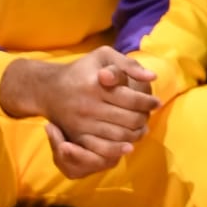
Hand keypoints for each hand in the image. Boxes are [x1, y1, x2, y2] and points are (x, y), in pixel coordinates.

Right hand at [0, 46, 157, 170]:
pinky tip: (129, 145)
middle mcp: (89, 105)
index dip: (148, 102)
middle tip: (149, 115)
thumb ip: (128, 64)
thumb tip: (152, 77)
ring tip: (142, 128)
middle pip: (129, 119)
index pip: (132, 99)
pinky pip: (103, 149)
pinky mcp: (78, 136)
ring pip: (120, 135)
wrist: (49, 89)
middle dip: (144, 118)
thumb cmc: (83, 70)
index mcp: (97, 84)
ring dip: (136, 134)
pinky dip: (119, 150)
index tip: (156, 103)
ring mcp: (83, 123)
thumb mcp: (103, 56)